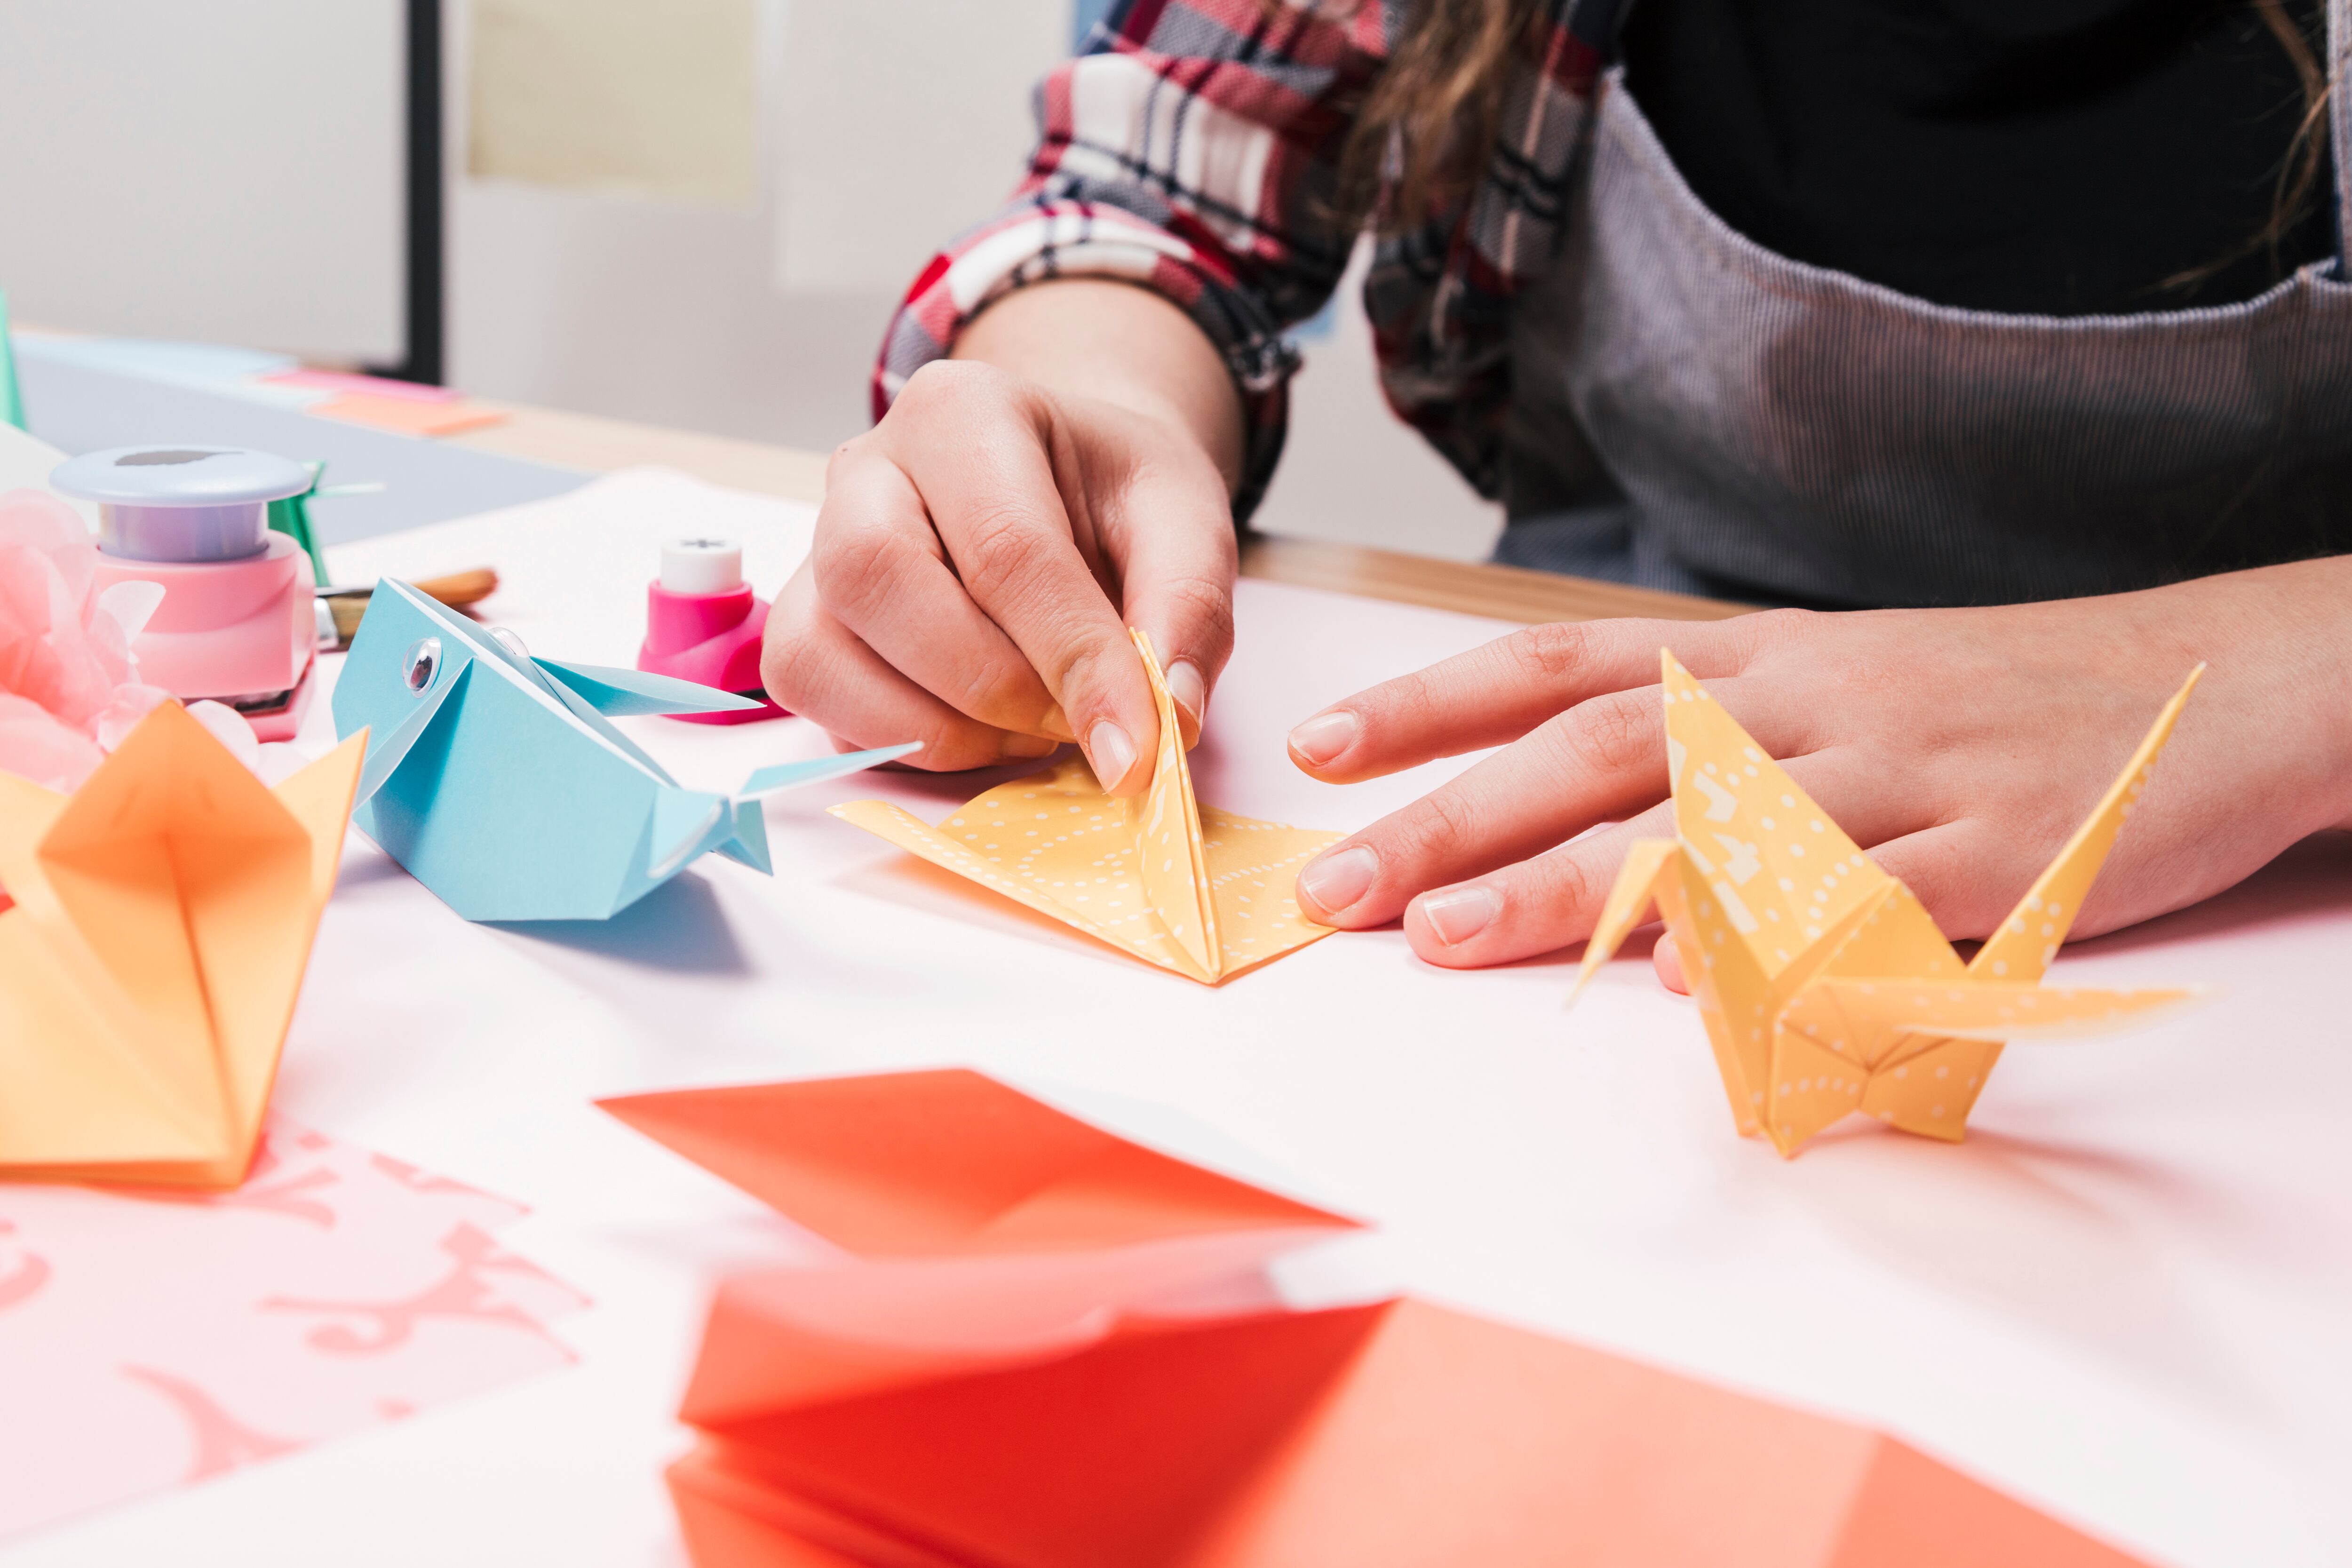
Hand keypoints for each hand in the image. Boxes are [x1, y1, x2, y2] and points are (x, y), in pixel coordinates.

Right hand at [762, 286, 1241, 795]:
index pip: (1006, 547)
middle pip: (877, 580)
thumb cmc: (1113, 494)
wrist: (1065, 484)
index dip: (1074, 660)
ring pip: (820, 652)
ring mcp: (818, 546)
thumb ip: (1188, 607)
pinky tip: (978, 726)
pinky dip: (900, 739)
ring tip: (1030, 724)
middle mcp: (866, 466)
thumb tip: (1165, 717)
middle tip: (1071, 720)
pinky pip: (815, 699)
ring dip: (937, 725)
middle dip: (987, 684)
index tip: (1138, 744)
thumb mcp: (1186, 519)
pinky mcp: (802, 621)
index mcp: (963, 410)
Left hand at [1285, 558, 2351, 968]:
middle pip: (1594, 751)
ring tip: (1444, 936)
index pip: (1562, 665)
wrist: (2221, 679)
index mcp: (1765, 659)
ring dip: (1562, 885)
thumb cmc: (2003, 698)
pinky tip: (1670, 990)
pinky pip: (1853, 915)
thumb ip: (1716, 742)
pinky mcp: (1985, 860)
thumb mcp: (1847, 685)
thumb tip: (1582, 823)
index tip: (1321, 745)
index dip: (1434, 702)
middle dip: (1451, 817)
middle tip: (1336, 882)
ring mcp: (1894, 779)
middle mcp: (1805, 704)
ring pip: (1695, 828)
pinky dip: (1757, 949)